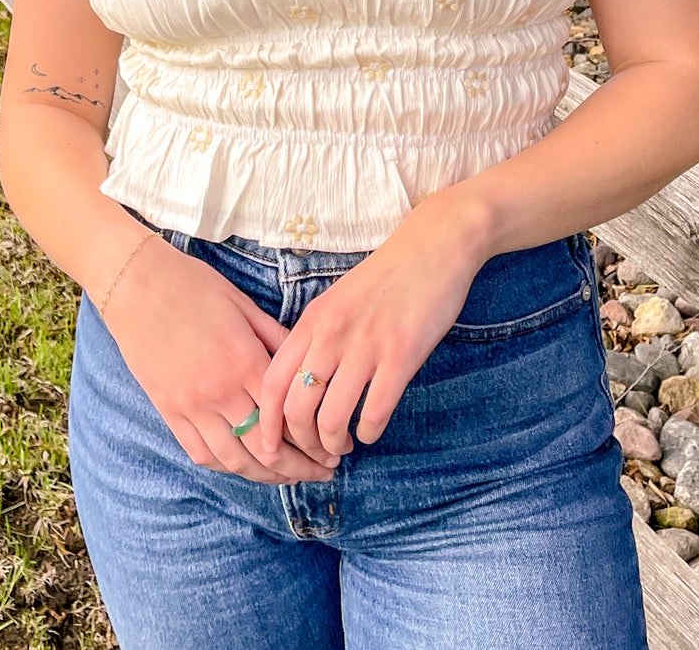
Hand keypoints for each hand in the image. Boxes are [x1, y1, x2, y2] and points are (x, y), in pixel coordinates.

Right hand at [102, 235, 342, 484]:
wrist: (136, 285)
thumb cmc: (193, 285)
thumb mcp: (243, 304)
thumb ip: (276, 338)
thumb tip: (306, 363)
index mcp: (245, 361)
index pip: (288, 418)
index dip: (314, 442)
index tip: (332, 450)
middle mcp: (221, 391)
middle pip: (265, 450)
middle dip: (299, 469)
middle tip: (320, 472)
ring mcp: (192, 405)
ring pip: (234, 461)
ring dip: (266, 477)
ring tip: (288, 477)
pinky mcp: (169, 411)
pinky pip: (201, 453)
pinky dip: (225, 467)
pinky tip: (244, 466)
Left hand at [256, 197, 488, 462]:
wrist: (432, 247)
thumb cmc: (384, 277)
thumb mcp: (336, 300)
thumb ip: (315, 337)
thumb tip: (297, 385)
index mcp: (312, 320)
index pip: (272, 382)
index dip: (266, 423)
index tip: (270, 446)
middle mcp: (332, 334)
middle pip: (297, 409)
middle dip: (303, 443)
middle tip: (317, 452)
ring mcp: (366, 346)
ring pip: (333, 418)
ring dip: (335, 444)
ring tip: (344, 445)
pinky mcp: (401, 356)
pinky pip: (375, 412)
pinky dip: (369, 432)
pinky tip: (371, 430)